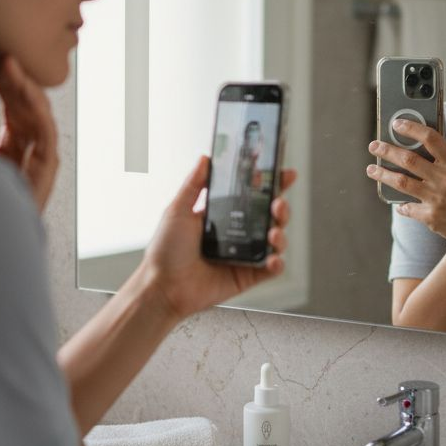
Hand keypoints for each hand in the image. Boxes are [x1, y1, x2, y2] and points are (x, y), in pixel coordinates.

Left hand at [0, 56, 58, 211]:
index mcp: (10, 150)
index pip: (12, 108)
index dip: (4, 84)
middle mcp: (27, 154)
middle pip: (26, 109)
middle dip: (15, 81)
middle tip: (3, 53)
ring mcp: (38, 163)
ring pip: (38, 117)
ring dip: (26, 89)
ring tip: (11, 64)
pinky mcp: (46, 172)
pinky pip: (47, 135)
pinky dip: (38, 111)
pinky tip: (27, 91)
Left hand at [141, 157, 296, 320]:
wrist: (163, 287)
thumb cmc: (165, 251)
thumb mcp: (177, 210)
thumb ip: (194, 184)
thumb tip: (205, 158)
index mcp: (221, 215)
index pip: (251, 195)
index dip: (269, 184)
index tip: (282, 172)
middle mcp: (235, 234)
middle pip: (268, 216)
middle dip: (280, 206)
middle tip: (277, 203)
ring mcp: (243, 255)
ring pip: (274, 240)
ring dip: (280, 232)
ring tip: (273, 231)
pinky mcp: (247, 276)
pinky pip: (270, 269)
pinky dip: (277, 263)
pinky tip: (273, 258)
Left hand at [366, 122, 445, 249]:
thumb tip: (422, 147)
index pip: (430, 138)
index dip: (411, 128)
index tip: (396, 124)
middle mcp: (445, 179)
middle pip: (409, 159)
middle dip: (387, 150)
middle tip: (373, 146)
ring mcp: (437, 199)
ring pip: (401, 181)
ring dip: (383, 174)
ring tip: (371, 169)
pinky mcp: (431, 218)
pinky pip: (407, 208)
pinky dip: (401, 205)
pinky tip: (397, 204)